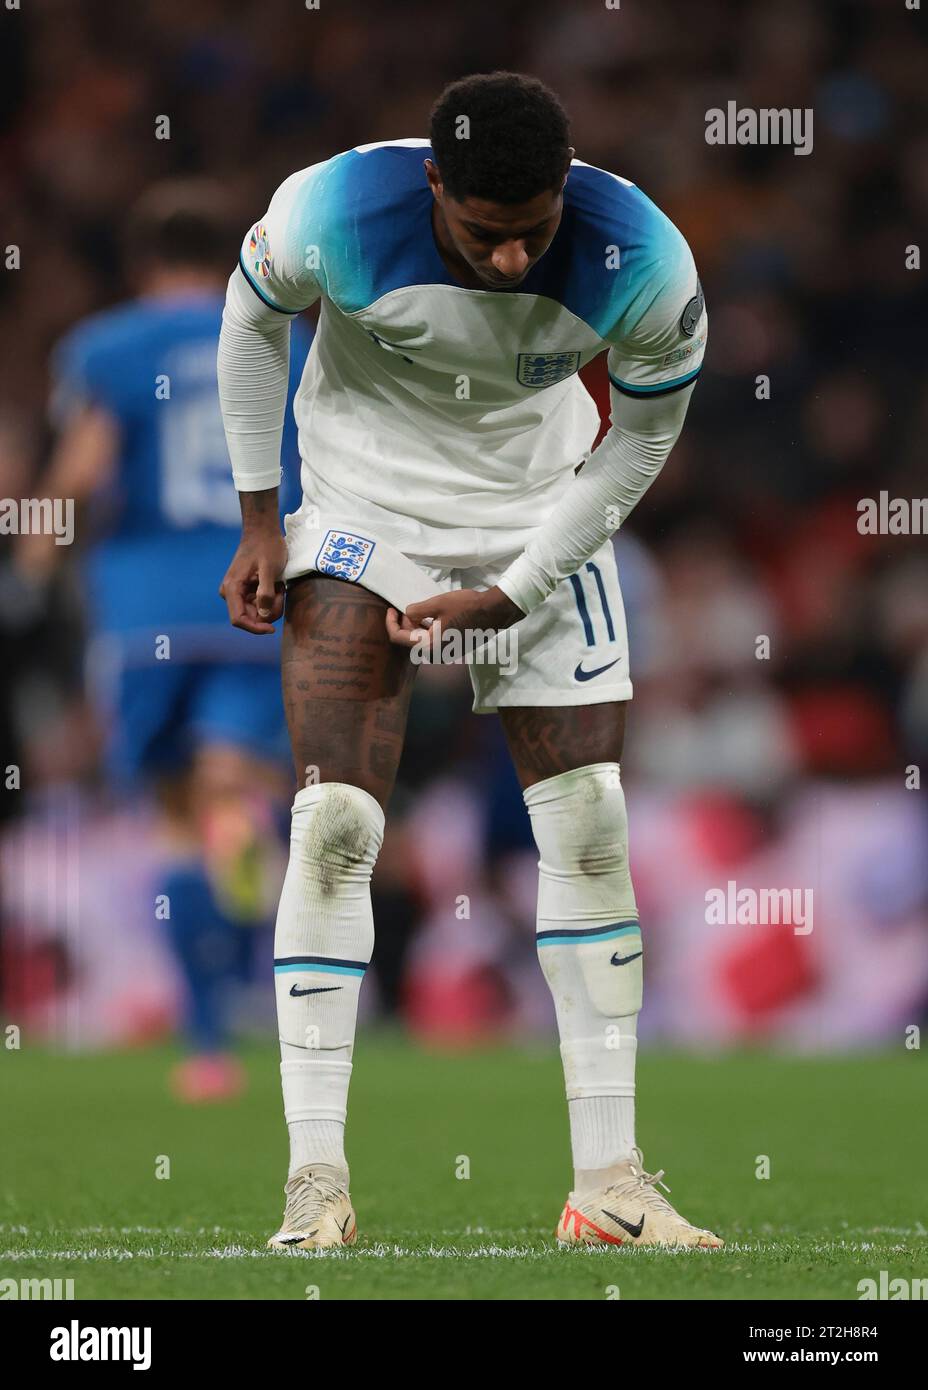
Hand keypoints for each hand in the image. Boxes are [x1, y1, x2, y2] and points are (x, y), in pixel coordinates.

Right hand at [219, 529, 287, 632]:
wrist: (263, 531)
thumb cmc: (267, 547)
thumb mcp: (270, 570)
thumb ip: (265, 594)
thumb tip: (263, 617)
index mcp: (232, 589)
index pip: (239, 620)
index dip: (255, 628)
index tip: (272, 629)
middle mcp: (231, 593)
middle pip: (251, 618)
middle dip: (269, 611)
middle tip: (280, 591)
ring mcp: (238, 592)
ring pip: (257, 613)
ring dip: (272, 604)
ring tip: (278, 585)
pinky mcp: (246, 591)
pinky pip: (260, 605)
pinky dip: (271, 598)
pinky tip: (276, 585)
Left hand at [385, 585, 524, 649]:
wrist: (494, 612)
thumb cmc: (466, 607)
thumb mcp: (437, 603)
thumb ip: (416, 610)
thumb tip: (407, 614)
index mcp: (429, 646)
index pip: (399, 638)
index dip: (390, 623)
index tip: (391, 609)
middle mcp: (435, 655)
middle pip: (409, 641)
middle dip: (405, 624)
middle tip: (408, 607)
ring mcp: (445, 654)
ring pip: (421, 641)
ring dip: (416, 627)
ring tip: (420, 610)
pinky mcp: (453, 650)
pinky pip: (433, 641)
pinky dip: (428, 630)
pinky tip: (433, 617)